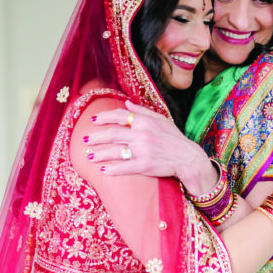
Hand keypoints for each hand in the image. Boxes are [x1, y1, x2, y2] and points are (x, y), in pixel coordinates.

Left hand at [84, 100, 218, 193]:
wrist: (187, 157)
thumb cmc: (174, 138)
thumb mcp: (161, 119)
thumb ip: (142, 111)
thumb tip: (126, 102)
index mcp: (145, 121)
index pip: (120, 116)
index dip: (105, 117)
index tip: (94, 120)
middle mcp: (142, 135)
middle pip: (112, 134)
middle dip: (96, 137)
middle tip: (85, 140)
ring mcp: (143, 151)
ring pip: (115, 151)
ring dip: (99, 154)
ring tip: (89, 156)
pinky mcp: (145, 166)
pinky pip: (124, 167)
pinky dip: (112, 169)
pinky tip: (103, 170)